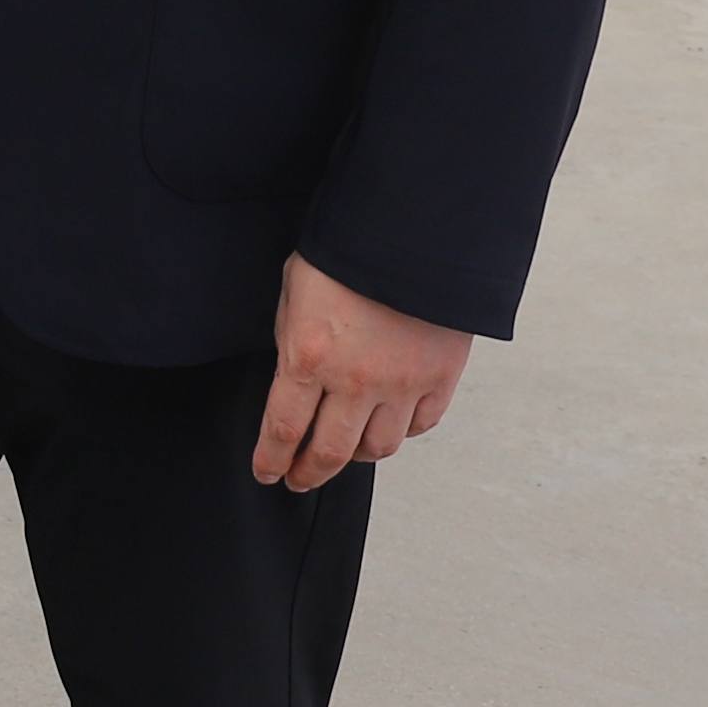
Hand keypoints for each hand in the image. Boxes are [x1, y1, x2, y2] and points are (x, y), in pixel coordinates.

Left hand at [249, 254, 475, 491]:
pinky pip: (420, 425)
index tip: (267, 473)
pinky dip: (402, 432)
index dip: (271, 460)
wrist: (413, 227)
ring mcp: (402, 383)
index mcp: (309, 356)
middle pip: (329, 452)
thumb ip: (292, 341)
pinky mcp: (440, 376)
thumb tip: (296, 380)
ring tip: (344, 451)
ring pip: (377, 448)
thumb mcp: (295, 291)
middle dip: (308, 473)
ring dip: (355, 456)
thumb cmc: (344, 251)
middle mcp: (355, 380)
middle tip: (299, 479)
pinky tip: (388, 425)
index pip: (283, 429)